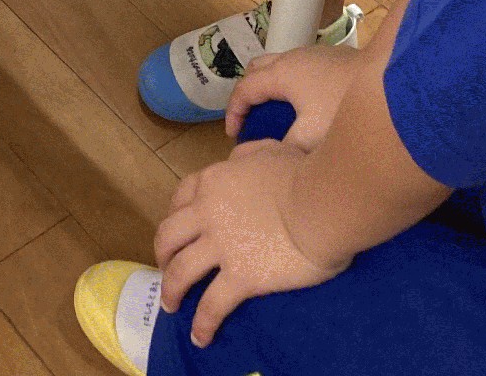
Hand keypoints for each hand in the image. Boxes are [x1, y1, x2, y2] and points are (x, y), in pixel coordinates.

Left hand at [154, 140, 341, 345]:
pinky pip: (212, 306)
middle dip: (162, 254)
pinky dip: (202, 324)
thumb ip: (247, 154)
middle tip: (167, 268)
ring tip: (170, 306)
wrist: (323, 203)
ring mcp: (221, 246)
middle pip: (168, 235)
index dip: (174, 215)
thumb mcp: (269, 149)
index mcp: (215, 180)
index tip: (178, 229)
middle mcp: (208, 211)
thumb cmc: (304, 174)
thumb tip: (237, 160)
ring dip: (171, 290)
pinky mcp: (240, 277)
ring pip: (181, 271)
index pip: (181, 196)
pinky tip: (200, 337)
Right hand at [225, 44, 361, 149]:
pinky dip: (291, 86)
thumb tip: (272, 158)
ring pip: (280, 66)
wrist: (389, 83)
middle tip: (250, 120)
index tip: (233, 135)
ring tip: (276, 115)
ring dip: (271, 89)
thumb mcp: (310, 137)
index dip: (233, 112)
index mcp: (281, 73)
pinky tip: (307, 108)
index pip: (244, 88)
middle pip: (257, 69)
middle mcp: (293, 58)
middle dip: (248, 94)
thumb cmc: (343, 107)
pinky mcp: (333, 59)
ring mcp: (314, 55)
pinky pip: (299, 69)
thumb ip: (285, 149)